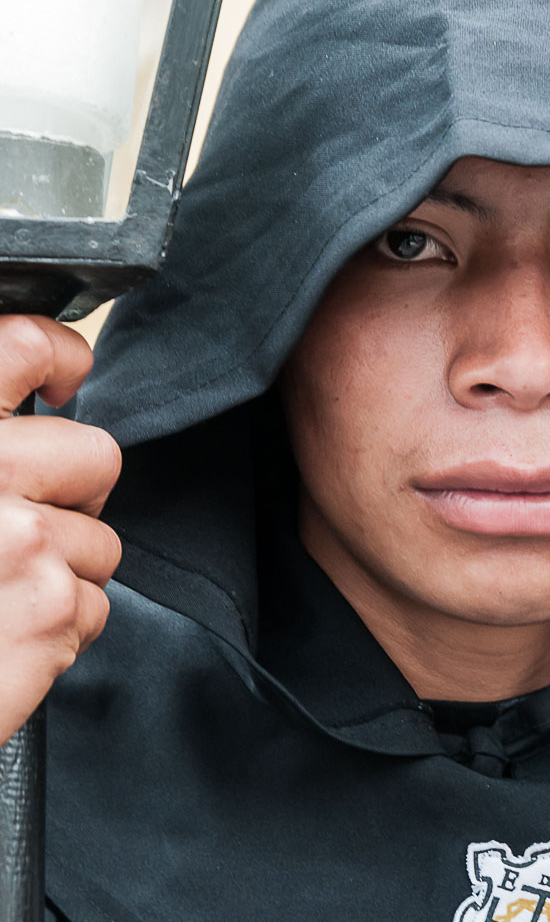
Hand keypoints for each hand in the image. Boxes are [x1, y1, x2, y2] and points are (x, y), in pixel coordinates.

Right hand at [0, 316, 120, 743]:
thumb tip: (20, 403)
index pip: (20, 347)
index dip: (59, 356)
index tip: (60, 380)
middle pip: (94, 457)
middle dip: (74, 498)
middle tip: (24, 526)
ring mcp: (21, 543)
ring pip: (99, 543)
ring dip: (60, 574)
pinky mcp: (51, 611)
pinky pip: (93, 607)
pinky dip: (56, 632)